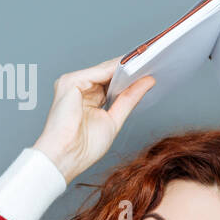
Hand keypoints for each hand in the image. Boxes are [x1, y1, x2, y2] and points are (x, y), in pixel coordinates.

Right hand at [32, 58, 155, 184]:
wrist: (66, 157)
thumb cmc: (84, 147)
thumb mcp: (114, 119)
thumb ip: (130, 99)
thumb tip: (147, 81)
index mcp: (87, 98)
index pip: (111, 82)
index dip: (129, 76)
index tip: (150, 70)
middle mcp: (79, 88)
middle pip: (108, 73)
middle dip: (129, 69)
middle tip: (153, 62)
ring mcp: (73, 83)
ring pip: (104, 69)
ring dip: (125, 66)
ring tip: (146, 62)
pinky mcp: (70, 82)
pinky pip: (98, 71)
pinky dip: (115, 68)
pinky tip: (131, 67)